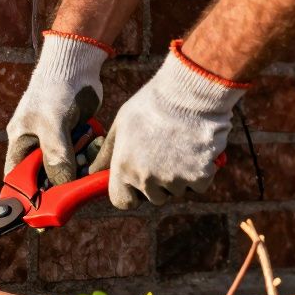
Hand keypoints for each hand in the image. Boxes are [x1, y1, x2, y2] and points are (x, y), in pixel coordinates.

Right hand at [4, 32, 110, 184]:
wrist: (77, 64)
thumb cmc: (54, 89)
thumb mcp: (52, 124)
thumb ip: (56, 155)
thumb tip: (61, 186)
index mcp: (21, 144)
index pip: (18, 179)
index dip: (28, 196)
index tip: (45, 210)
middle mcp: (37, 147)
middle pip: (48, 179)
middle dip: (64, 180)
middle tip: (78, 180)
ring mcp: (58, 143)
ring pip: (70, 169)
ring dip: (82, 165)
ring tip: (87, 149)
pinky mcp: (76, 139)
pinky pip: (85, 157)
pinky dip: (92, 153)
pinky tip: (95, 140)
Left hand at [91, 41, 246, 208]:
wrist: (189, 93)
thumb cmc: (151, 105)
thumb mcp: (120, 125)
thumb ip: (108, 153)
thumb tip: (93, 172)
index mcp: (124, 168)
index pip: (122, 201)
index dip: (130, 194)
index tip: (136, 182)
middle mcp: (147, 179)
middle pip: (154, 197)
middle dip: (158, 182)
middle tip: (163, 154)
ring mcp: (174, 180)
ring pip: (177, 190)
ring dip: (180, 176)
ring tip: (179, 145)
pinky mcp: (200, 176)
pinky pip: (199, 185)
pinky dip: (201, 171)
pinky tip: (196, 148)